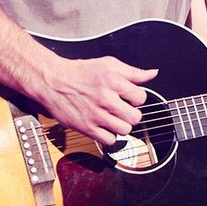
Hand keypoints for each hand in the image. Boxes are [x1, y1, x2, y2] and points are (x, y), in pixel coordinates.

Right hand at [37, 57, 156, 146]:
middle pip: (135, 117)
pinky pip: (110, 141)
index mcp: (113, 81)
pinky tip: (104, 126)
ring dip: (121, 126)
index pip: (141, 98)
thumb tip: (153, 74)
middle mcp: (106, 98)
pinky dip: (109, 136)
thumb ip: (133, 72)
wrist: (53, 82)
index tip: (128, 97)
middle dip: (131, 114)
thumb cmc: (81, 72)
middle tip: (122, 109)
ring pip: (125, 130)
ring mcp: (96, 115)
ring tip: (113, 118)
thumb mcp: (108, 64)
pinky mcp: (87, 127)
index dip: (136, 98)